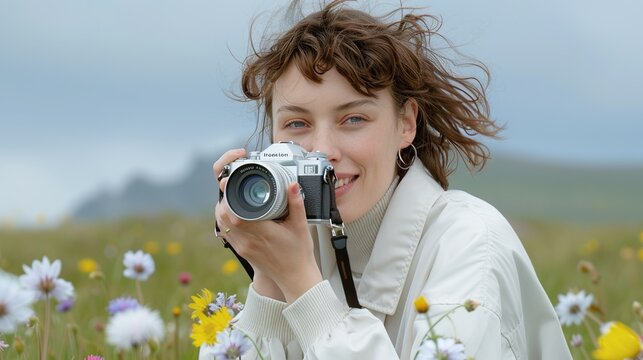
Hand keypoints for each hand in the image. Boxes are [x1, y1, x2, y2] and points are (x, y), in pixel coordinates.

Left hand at [215, 180, 321, 303]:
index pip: (235, 214)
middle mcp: (248, 241)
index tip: (230, 184)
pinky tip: (233, 214)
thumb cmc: (299, 253)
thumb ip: (295, 203)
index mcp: (262, 232)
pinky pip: (226, 234)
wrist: (295, 277)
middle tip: (231, 188)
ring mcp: (243, 248)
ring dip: (223, 211)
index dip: (229, 197)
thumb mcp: (300, 225)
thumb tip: (292, 184)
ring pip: (222, 225)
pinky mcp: (242, 252)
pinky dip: (225, 222)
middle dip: (225, 200)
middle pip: (224, 217)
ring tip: (231, 198)